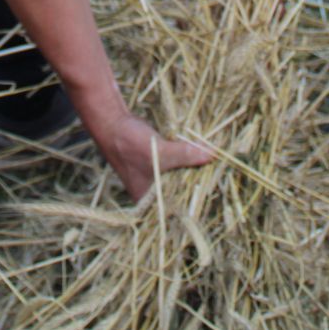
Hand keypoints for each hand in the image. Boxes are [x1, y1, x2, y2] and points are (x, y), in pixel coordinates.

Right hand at [91, 111, 213, 200]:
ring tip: (212, 161)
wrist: (111, 121)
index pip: (177, 208)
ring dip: (192, 167)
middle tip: (217, 171)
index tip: (215, 188)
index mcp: (148, 200)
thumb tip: (211, 155)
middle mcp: (151, 193)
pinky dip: (186, 158)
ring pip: (179, 176)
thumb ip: (185, 155)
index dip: (195, 199)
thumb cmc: (129, 143)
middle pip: (181, 191)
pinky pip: (176, 164)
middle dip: (197, 180)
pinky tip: (199, 151)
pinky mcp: (157, 162)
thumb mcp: (160, 152)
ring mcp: (154, 177)